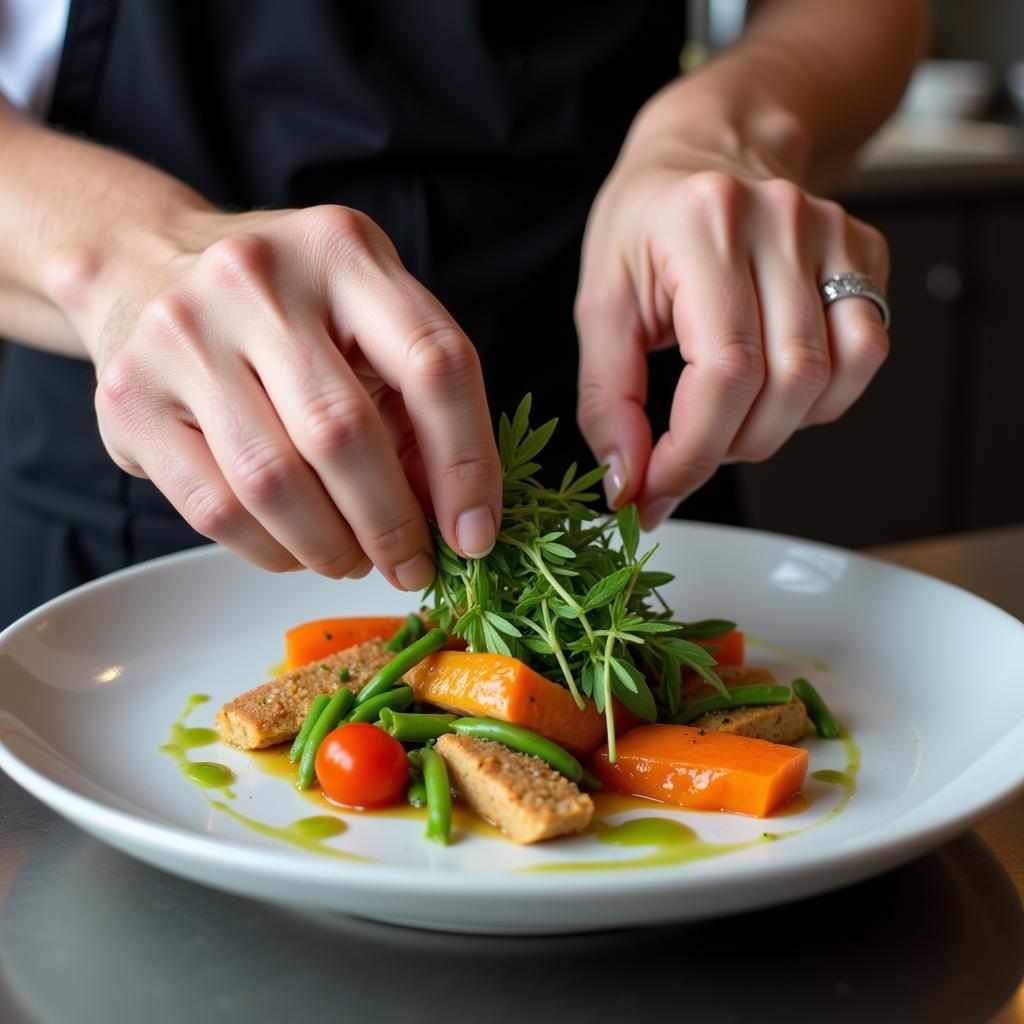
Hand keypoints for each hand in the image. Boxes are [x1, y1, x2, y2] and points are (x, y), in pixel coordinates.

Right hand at [48, 205, 501, 586]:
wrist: (140, 265)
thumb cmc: (281, 307)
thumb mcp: (362, 320)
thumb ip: (414, 405)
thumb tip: (454, 521)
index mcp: (343, 251)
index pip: (434, 363)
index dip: (467, 464)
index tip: (476, 536)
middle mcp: (257, 281)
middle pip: (344, 434)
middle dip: (392, 525)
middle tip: (413, 566)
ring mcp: (182, 336)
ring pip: (273, 483)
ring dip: (331, 548)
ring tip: (355, 560)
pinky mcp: (129, 397)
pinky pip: (215, 509)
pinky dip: (273, 551)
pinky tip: (297, 550)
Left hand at [575, 121, 889, 528]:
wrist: (705, 152)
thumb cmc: (647, 226)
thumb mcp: (600, 306)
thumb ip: (607, 399)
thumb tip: (629, 480)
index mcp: (703, 224)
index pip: (725, 369)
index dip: (693, 451)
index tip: (658, 489)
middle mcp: (779, 220)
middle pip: (785, 381)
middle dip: (730, 448)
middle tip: (688, 453)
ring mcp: (834, 232)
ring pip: (834, 375)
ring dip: (777, 429)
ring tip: (729, 417)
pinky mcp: (866, 250)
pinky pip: (865, 353)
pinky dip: (821, 398)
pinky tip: (774, 386)